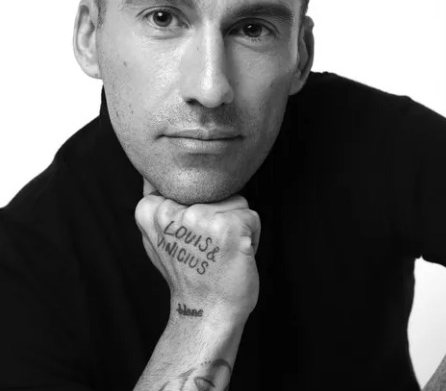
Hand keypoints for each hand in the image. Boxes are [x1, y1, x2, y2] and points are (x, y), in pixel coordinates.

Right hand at [135, 180, 260, 324]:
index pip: (187, 183)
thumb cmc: (188, 275)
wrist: (205, 313)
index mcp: (150, 209)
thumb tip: (154, 176)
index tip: (190, 238)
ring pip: (234, 201)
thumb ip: (158, 205)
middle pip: (213, 190)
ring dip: (235, 225)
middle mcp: (172, 210)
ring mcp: (200, 218)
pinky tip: (235, 256)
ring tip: (221, 252)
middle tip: (207, 247)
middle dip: (217, 215)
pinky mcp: (229, 227)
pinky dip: (252, 237)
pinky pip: (251, 216)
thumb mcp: (158, 237)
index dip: (196, 209)